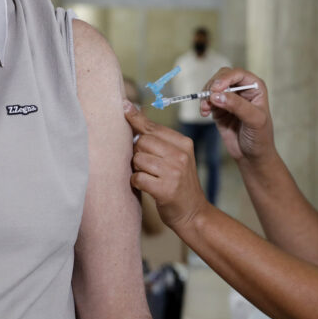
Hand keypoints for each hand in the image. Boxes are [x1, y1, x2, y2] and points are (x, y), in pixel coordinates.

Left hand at [125, 100, 209, 231]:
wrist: (193, 212)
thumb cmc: (179, 183)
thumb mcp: (177, 158)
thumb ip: (160, 141)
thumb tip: (134, 117)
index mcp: (183, 143)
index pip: (153, 127)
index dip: (136, 118)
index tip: (124, 106)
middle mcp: (180, 155)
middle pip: (142, 141)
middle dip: (137, 152)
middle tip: (145, 164)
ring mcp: (174, 172)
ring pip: (138, 159)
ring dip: (137, 168)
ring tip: (148, 175)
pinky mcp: (165, 189)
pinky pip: (137, 177)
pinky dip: (136, 182)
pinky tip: (145, 186)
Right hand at [199, 68, 274, 161]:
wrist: (252, 156)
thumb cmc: (260, 137)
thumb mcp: (254, 120)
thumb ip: (237, 106)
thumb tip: (217, 95)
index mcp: (255, 87)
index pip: (237, 74)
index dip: (225, 78)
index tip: (215, 89)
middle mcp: (242, 89)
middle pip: (222, 77)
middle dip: (213, 85)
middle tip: (208, 98)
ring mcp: (230, 98)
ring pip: (212, 87)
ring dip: (206, 95)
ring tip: (206, 109)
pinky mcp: (220, 108)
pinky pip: (208, 100)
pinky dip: (203, 104)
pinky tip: (205, 113)